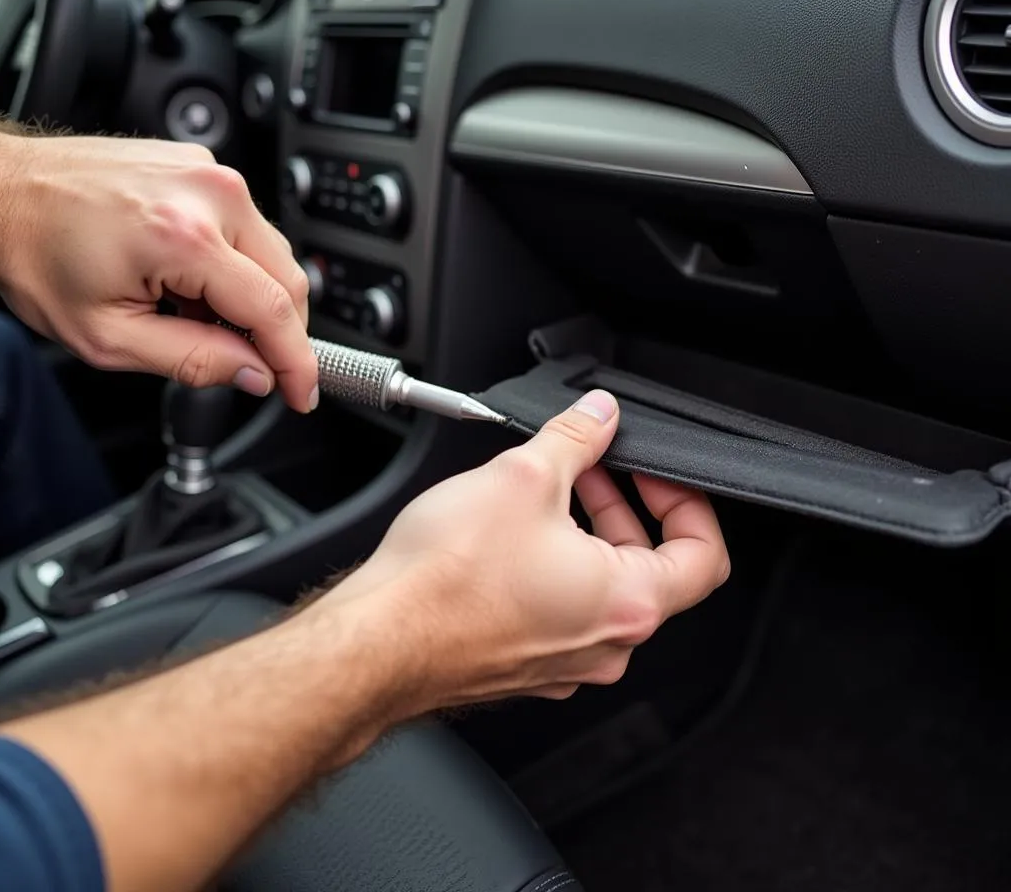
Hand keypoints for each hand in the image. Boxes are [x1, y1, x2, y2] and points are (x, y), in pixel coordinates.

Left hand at [0, 131, 317, 411]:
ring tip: (202, 316)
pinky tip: (196, 281)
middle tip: (254, 367)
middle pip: (289, 280)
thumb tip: (254, 373)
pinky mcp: (204, 166)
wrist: (1, 191)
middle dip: (281, 334)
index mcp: (185, 237)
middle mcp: (209, 194)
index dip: (297, 362)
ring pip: (274, 254)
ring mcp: (210, 173)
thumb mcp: (108, 336)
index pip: (274, 310)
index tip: (302, 393)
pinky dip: (238, 264)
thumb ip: (193, 360)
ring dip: (256, 298)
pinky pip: (247, 228)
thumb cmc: (38, 253)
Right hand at [323, 390, 729, 713]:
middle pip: (650, 568)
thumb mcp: (523, 476)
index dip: (688, 503)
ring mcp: (566, 662)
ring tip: (548, 491)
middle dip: (624, 506)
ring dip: (588, 534)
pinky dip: (556, 567)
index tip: (656, 475)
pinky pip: (564, 610)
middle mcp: (606, 644)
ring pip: (602, 588)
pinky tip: (516, 534)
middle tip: (593, 467)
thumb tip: (599, 416)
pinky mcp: (527, 664)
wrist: (377, 640)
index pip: (704, 557)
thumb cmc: (445, 580)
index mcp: (627, 602)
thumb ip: (576, 437)